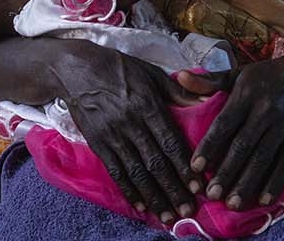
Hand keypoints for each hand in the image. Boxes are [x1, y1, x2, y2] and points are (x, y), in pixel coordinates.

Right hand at [56, 45, 207, 223]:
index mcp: (147, 104)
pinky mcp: (97, 143)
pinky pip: (115, 171)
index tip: (198, 187)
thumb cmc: (119, 69)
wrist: (75, 69)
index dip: (184, 167)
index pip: (170, 142)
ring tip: (167, 215)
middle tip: (188, 209)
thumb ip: (179, 90)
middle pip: (156, 162)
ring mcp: (112, 135)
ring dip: (154, 196)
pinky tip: (141, 206)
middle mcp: (131, 123)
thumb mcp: (151, 72)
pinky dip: (128, 190)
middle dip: (173, 188)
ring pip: (136, 171)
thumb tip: (208, 98)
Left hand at [190, 52, 283, 210]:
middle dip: (227, 172)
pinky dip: (275, 182)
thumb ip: (210, 81)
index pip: (224, 124)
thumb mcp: (239, 74)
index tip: (196, 167)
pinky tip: (263, 200)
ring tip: (233, 203)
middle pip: (243, 146)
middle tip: (212, 194)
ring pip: (263, 158)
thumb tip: (180, 77)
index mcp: (246, 95)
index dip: (210, 146)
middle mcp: (265, 112)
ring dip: (248, 182)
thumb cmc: (268, 76)